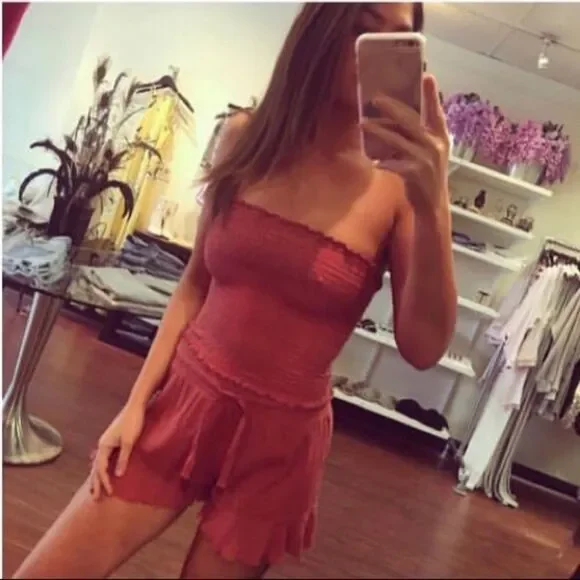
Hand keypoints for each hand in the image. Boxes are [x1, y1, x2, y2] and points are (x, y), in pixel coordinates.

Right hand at [89, 403, 144, 499]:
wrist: (135, 406)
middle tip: (94, 499)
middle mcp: (103, 444)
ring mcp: (107, 442)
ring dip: (97, 476)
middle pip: (96, 467)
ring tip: (94, 489)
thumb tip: (118, 475)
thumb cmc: (133, 422)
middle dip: (95, 483)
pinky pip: (105, 458)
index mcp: (104, 446)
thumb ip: (123, 458)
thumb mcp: (130, 442)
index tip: (109, 493)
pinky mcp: (113, 439)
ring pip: (99, 463)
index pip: (101, 468)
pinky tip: (105, 471)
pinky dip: (103, 468)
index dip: (105, 482)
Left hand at [361, 74, 449, 216]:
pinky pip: (393, 163)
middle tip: (375, 99)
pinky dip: (381, 161)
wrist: (432, 206)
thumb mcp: (428, 153)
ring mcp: (426, 159)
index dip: (432, 95)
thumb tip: (394, 121)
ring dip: (379, 131)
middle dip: (392, 108)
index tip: (427, 75)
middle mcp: (435, 145)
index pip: (436, 112)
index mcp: (440, 137)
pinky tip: (371, 160)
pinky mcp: (416, 173)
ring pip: (398, 140)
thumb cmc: (425, 177)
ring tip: (363, 124)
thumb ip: (417, 137)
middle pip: (411, 121)